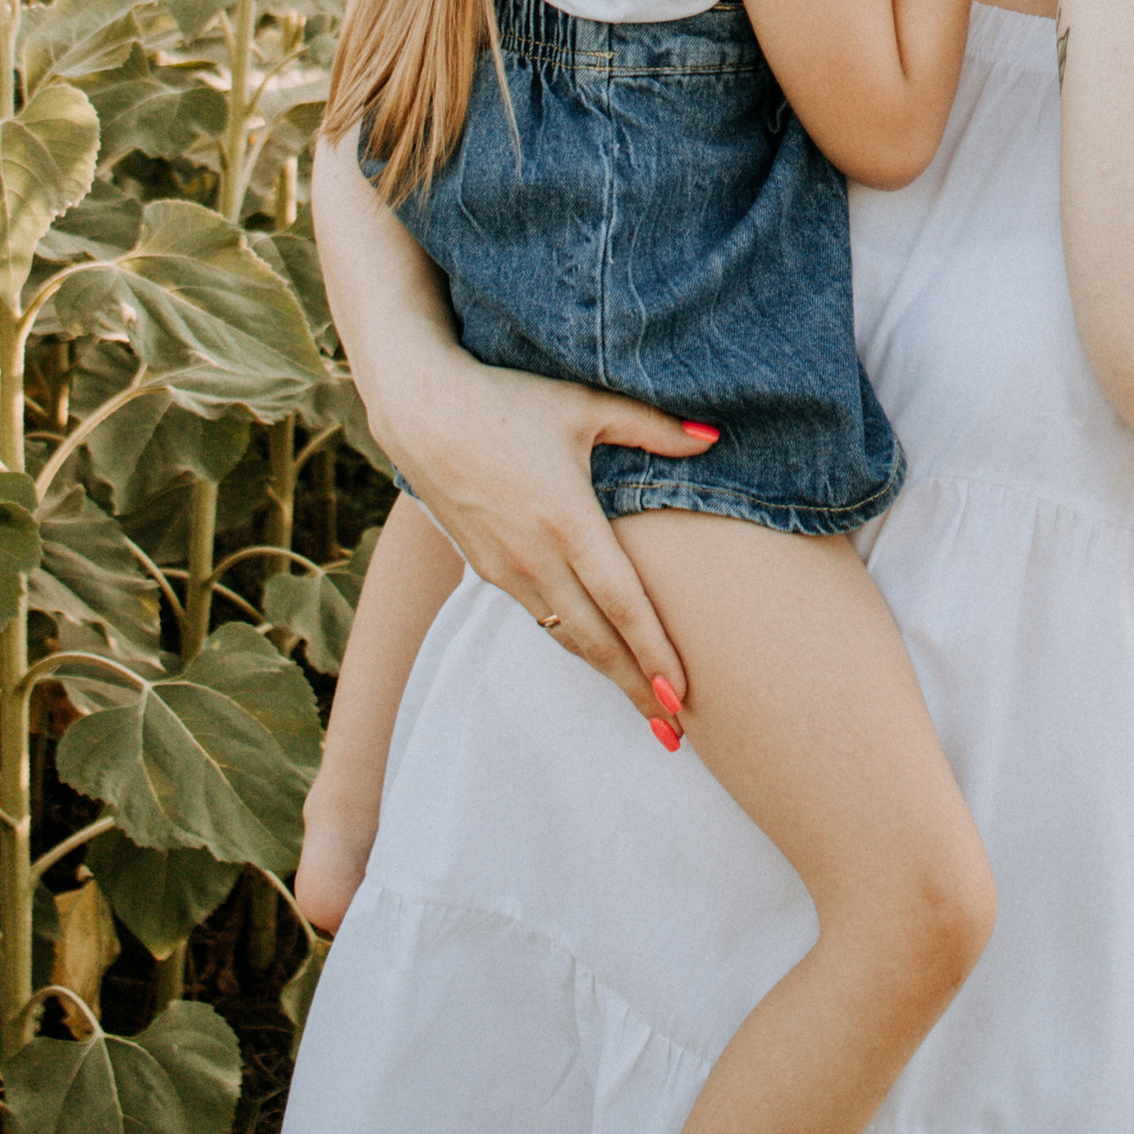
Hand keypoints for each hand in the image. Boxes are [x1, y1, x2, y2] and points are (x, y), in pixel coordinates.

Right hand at [387, 355, 717, 724]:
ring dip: (604, 673)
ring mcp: (506, 569)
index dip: (653, 655)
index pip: (622, 606)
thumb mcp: (584, 406)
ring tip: (641, 706)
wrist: (420, 410)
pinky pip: (538, 617)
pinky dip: (571, 643)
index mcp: (567, 522)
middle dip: (635, 689)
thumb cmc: (507, 399)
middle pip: (595, 641)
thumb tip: (714, 435)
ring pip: (565, 636)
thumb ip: (653, 427)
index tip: (680, 697)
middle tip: (673, 733)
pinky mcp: (485, 568)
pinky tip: (594, 652)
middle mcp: (536, 558)